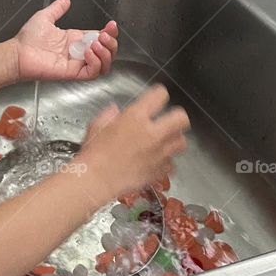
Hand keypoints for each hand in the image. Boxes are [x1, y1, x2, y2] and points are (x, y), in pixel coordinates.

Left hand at [15, 0, 118, 81]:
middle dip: (111, 43)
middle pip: (106, 52)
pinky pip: (92, 73)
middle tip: (105, 35)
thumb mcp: (45, 17)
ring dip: (105, 53)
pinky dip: (96, 62)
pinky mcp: (72, 73)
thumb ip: (57, 9)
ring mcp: (76, 64)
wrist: (18, 52)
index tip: (110, 24)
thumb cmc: (28, 39)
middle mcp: (78, 52)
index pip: (100, 38)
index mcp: (75, 39)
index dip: (109, 32)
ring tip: (97, 43)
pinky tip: (89, 51)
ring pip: (103, 64)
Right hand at [73, 85, 189, 200]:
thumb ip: (108, 115)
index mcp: (135, 117)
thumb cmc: (93, 151)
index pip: (160, 95)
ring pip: (182, 142)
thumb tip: (116, 111)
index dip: (158, 95)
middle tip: (166, 122)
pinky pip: (172, 163)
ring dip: (173, 140)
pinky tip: (155, 161)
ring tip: (162, 143)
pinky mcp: (161, 170)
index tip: (155, 99)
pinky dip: (165, 162)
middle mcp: (153, 133)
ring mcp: (160, 153)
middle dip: (176, 118)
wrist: (96, 180)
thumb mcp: (96, 127)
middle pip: (181, 118)